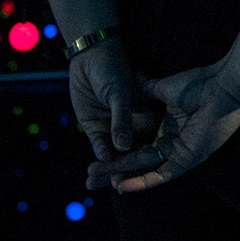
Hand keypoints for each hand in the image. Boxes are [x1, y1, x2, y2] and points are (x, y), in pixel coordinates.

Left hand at [68, 37, 159, 182]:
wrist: (90, 55)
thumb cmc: (111, 68)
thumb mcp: (119, 93)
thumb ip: (122, 120)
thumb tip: (122, 149)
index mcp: (149, 116)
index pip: (149, 145)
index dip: (143, 162)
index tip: (136, 177)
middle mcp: (135, 125)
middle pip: (133, 154)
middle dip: (125, 171)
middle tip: (116, 185)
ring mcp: (115, 127)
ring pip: (116, 154)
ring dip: (109, 168)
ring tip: (101, 182)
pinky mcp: (97, 127)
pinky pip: (100, 145)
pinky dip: (100, 156)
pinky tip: (97, 166)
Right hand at [88, 58, 239, 194]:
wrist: (223, 86)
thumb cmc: (199, 84)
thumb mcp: (162, 88)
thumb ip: (145, 90)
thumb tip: (129, 77)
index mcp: (165, 127)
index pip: (134, 145)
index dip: (114, 152)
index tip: (92, 155)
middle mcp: (169, 143)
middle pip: (134, 162)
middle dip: (110, 170)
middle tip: (87, 178)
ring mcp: (178, 154)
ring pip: (143, 170)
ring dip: (119, 176)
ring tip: (94, 180)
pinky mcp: (187, 160)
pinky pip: (161, 175)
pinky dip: (142, 182)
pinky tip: (122, 186)